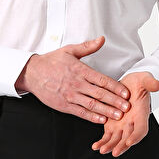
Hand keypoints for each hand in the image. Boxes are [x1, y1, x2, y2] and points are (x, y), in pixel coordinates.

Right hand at [15, 36, 131, 123]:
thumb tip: (101, 39)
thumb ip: (87, 46)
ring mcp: (70, 95)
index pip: (101, 80)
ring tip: (118, 115)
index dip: (115, 87)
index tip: (126, 92)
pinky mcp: (63, 105)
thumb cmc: (51, 61)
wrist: (32, 73)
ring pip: (91, 104)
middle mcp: (76, 83)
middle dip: (115, 101)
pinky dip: (91, 116)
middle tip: (127, 107)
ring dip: (106, 110)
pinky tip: (101, 119)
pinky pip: (80, 112)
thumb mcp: (69, 50)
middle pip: (99, 94)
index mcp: (79, 70)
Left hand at [91, 71, 158, 156]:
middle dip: (122, 146)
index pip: (141, 129)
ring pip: (117, 139)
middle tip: (115, 152)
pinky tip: (95, 147)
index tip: (130, 141)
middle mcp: (132, 123)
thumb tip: (157, 85)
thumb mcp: (145, 79)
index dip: (136, 136)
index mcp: (141, 114)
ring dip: (110, 146)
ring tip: (102, 150)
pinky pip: (107, 136)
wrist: (129, 84)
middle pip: (128, 138)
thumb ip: (150, 83)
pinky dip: (102, 142)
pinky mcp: (111, 124)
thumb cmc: (139, 82)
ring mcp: (122, 125)